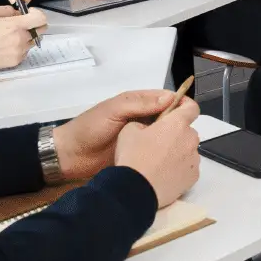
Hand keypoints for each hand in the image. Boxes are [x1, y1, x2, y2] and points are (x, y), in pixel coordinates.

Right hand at [0, 6, 47, 74]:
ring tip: (12, 36)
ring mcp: (20, 51)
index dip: (37, 13)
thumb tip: (19, 13)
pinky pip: (26, 51)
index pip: (41, 18)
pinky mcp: (17, 61)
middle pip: (41, 30)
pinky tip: (8, 46)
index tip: (29, 13)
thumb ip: (7, 10)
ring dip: (28, 36)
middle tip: (22, 24)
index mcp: (16, 25)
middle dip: (35, 25)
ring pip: (34, 41)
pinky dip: (21, 47)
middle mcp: (21, 39)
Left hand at [52, 89, 197, 182]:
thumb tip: (170, 99)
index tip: (191, 114)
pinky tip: (173, 161)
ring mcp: (142, 138)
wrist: (68, 156)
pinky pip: (157, 153)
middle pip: (170, 118)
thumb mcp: (113, 110)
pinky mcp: (140, 155)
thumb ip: (139, 104)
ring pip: (166, 137)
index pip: (167, 99)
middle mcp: (144, 119)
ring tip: (183, 149)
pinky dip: (166, 155)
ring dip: (174, 141)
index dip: (181, 103)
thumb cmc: (89, 128)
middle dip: (181, 124)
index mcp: (138, 103)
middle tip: (188, 135)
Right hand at [114, 97, 202, 207]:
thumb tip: (149, 126)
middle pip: (187, 131)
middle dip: (175, 133)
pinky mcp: (193, 176)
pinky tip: (162, 173)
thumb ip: (144, 121)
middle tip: (156, 142)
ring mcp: (194, 159)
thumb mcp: (129, 130)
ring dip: (177, 151)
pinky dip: (178, 168)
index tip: (177, 107)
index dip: (184, 105)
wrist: (136, 190)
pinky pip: (188, 167)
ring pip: (187, 150)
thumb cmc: (133, 159)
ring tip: (157, 162)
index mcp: (177, 124)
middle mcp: (190, 139)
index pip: (191, 106)